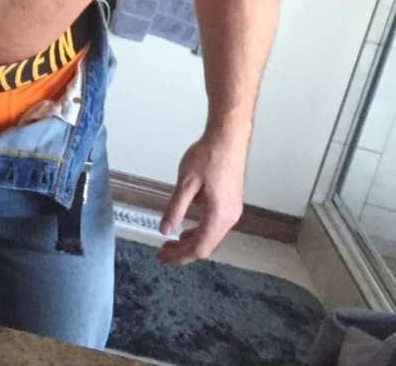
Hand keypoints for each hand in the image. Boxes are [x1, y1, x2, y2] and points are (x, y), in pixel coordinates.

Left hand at [156, 131, 246, 264]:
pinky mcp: (232, 202)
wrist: (228, 138)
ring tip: (171, 242)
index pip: (199, 248)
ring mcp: (233, 210)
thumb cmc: (208, 156)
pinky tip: (187, 229)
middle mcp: (230, 217)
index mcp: (219, 216)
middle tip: (162, 252)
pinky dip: (200, 231)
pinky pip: (215, 225)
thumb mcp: (186, 183)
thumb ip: (175, 208)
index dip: (180, 257)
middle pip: (206, 245)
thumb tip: (164, 230)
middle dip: (183, 251)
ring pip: (211, 236)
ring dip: (191, 241)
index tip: (163, 258)